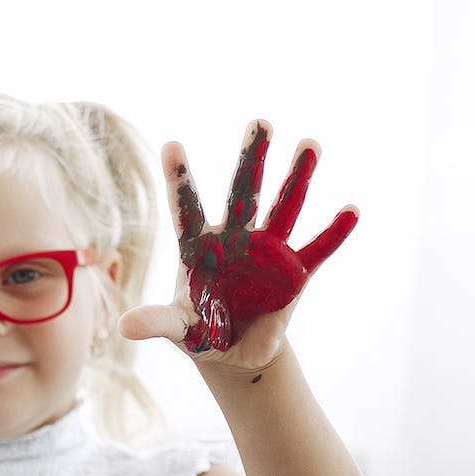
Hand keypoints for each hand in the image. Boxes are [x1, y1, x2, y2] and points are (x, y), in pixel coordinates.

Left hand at [121, 121, 357, 369]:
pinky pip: (318, 250)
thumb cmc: (200, 333)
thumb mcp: (178, 330)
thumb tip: (123, 327)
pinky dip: (334, 233)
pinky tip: (351, 210)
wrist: (234, 353)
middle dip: (251, 159)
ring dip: (297, 177)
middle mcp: (235, 240)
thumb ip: (157, 323)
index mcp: (198, 249)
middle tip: (260, 122)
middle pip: (242, 193)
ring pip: (283, 208)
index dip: (179, 179)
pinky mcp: (296, 273)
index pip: (186, 208)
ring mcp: (268, 252)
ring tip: (309, 143)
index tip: (171, 144)